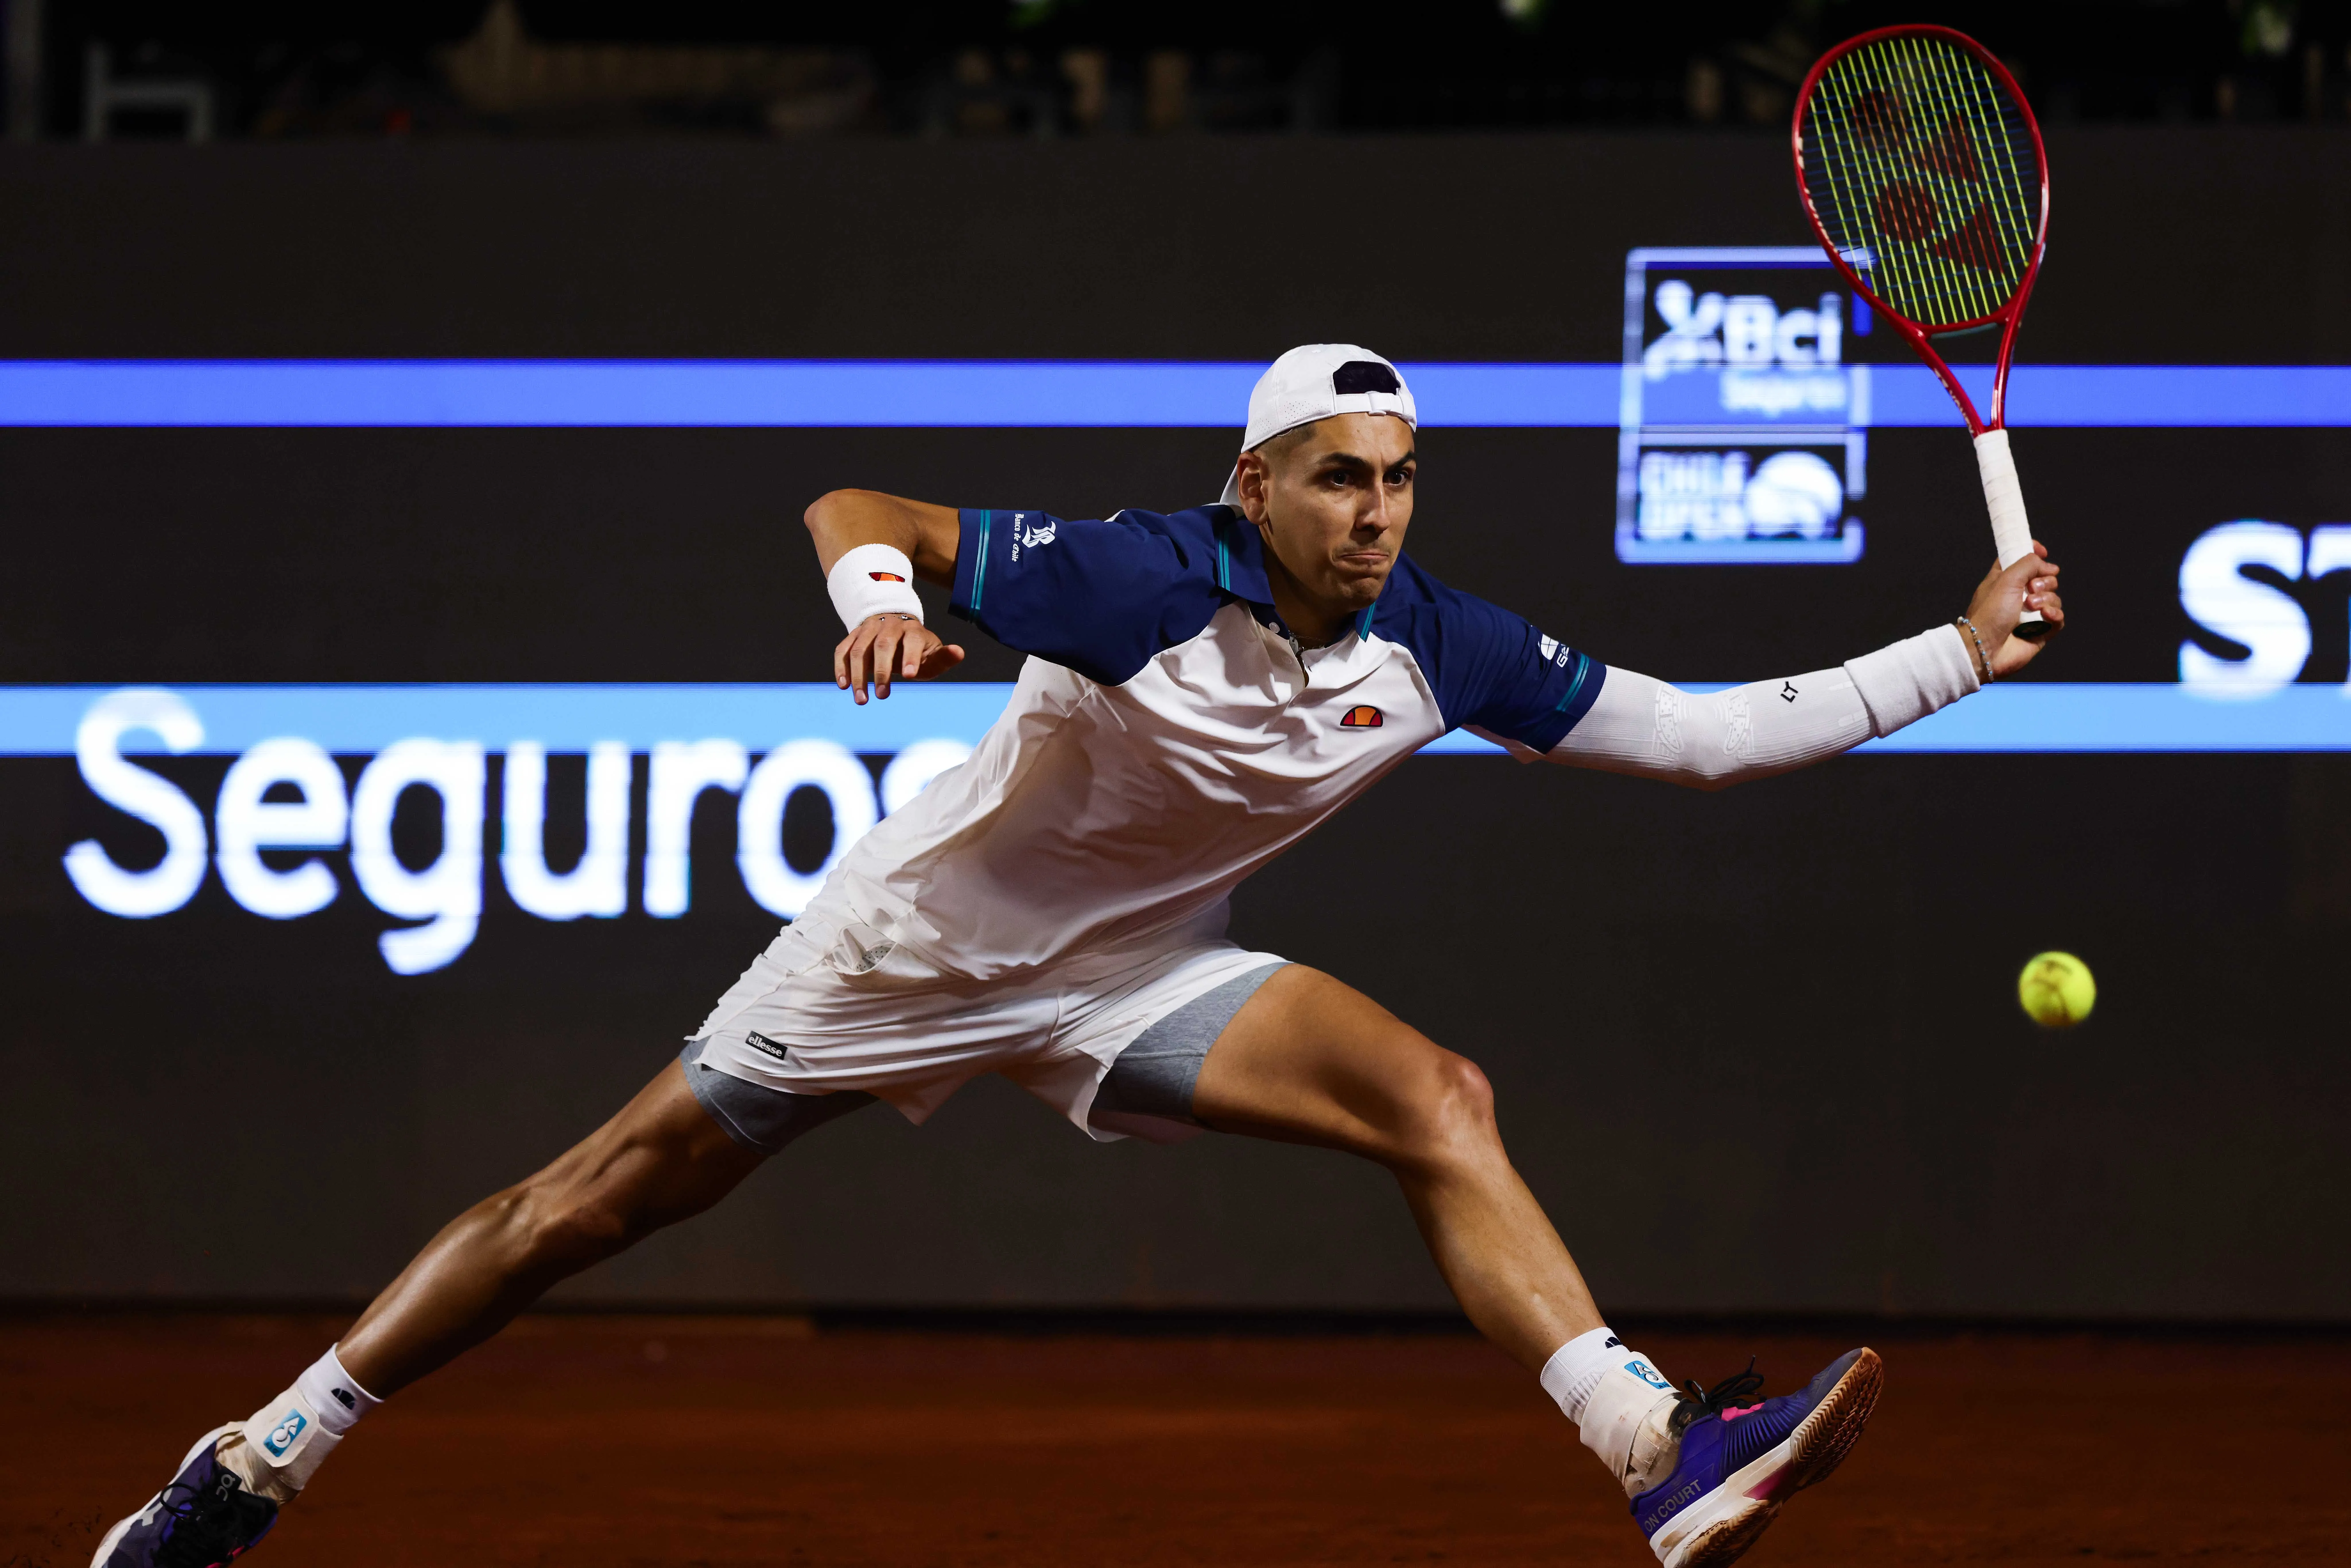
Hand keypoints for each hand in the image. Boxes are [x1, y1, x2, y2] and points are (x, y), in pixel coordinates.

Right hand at [833, 614, 964, 703]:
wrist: (895, 626)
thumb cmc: (917, 648)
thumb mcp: (933, 653)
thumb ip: (944, 657)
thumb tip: (959, 652)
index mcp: (913, 629)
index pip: (913, 640)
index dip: (911, 656)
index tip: (909, 676)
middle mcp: (890, 625)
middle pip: (883, 645)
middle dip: (882, 671)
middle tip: (883, 696)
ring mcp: (869, 629)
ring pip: (859, 649)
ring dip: (859, 676)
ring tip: (861, 700)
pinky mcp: (853, 635)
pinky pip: (843, 650)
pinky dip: (842, 667)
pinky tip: (844, 686)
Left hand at [1960, 541, 2063, 678]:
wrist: (1985, 647)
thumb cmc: (1990, 613)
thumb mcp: (2006, 579)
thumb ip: (2027, 564)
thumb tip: (2048, 565)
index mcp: (2006, 579)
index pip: (2023, 559)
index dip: (2034, 553)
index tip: (2042, 552)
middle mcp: (2019, 594)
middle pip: (2046, 577)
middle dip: (2044, 580)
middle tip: (2031, 588)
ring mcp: (2031, 613)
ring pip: (2054, 597)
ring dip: (2046, 598)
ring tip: (2031, 606)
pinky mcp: (2041, 630)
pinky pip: (2058, 617)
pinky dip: (2054, 614)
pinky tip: (2045, 616)